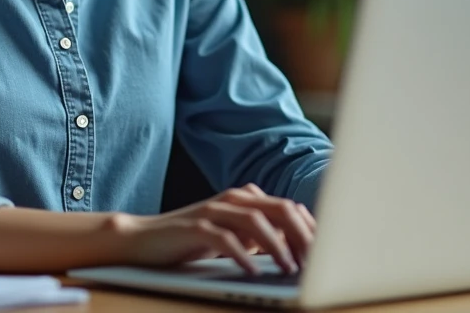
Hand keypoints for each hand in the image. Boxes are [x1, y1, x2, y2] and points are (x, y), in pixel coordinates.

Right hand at [108, 183, 316, 274]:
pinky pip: (224, 238)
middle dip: (303, 236)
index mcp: (246, 198)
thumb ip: (261, 236)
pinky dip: (242, 254)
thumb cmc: (192, 241)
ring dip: (278, 246)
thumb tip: (298, 250)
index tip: (326, 254)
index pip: (289, 208)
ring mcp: (213, 210)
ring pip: (256, 221)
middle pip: (280, 209)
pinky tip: (253, 270)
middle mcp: (233, 198)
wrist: (143, 239)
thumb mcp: (233, 237)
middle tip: (315, 262)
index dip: (311, 231)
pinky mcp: (194, 227)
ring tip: (289, 268)